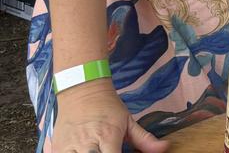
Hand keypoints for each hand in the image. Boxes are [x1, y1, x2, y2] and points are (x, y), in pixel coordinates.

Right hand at [52, 80, 168, 152]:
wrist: (82, 90)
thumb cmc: (108, 107)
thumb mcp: (128, 120)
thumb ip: (144, 139)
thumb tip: (165, 147)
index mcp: (108, 136)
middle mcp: (87, 144)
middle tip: (110, 152)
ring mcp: (69, 147)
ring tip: (97, 152)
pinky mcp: (57, 149)